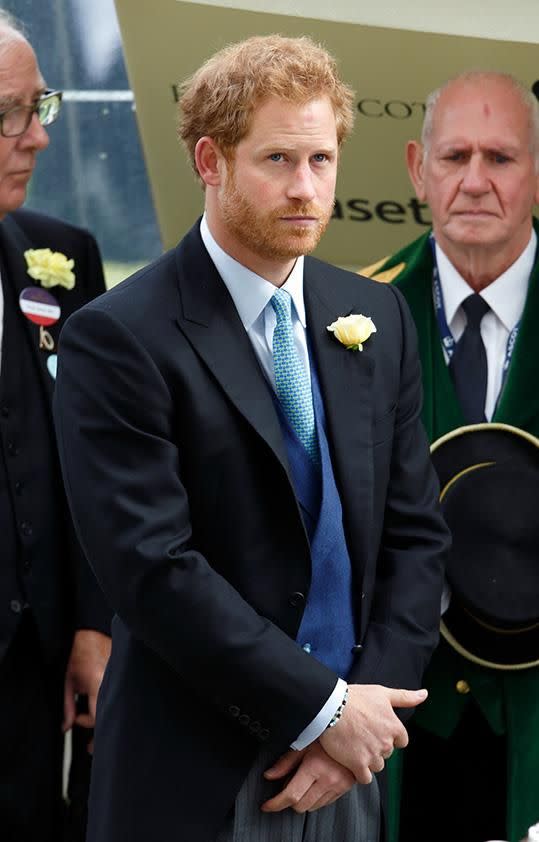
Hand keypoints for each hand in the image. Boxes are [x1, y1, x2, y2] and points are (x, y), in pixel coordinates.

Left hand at [63, 629, 110, 751]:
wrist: (90, 634)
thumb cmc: (78, 654)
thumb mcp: (68, 683)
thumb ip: (67, 707)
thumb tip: (66, 727)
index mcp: (98, 686)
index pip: (97, 717)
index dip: (88, 727)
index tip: (83, 733)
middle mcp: (112, 683)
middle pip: (110, 716)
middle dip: (99, 730)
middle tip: (91, 745)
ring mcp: (119, 679)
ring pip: (115, 707)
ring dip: (103, 715)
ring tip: (89, 718)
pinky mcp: (123, 677)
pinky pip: (118, 696)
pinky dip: (110, 704)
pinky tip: (103, 705)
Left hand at [261, 743, 355, 813]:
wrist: (349, 733)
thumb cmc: (324, 735)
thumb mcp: (302, 744)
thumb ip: (285, 763)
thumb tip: (268, 776)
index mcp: (315, 766)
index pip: (292, 795)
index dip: (276, 803)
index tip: (267, 806)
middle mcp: (328, 779)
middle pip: (300, 805)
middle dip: (289, 800)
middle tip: (288, 785)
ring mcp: (338, 786)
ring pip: (312, 807)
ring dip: (303, 800)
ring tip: (303, 782)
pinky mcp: (344, 789)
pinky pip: (324, 804)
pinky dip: (315, 799)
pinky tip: (313, 785)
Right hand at [319, 684, 427, 783]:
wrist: (331, 707)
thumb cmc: (355, 698)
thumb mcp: (382, 693)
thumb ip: (405, 697)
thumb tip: (424, 694)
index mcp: (395, 727)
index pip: (401, 741)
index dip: (389, 737)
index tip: (376, 730)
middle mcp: (386, 743)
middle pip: (387, 753)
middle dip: (376, 747)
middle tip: (362, 735)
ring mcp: (373, 755)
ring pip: (377, 766)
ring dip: (368, 759)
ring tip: (354, 746)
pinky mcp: (358, 765)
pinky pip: (365, 778)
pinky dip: (359, 772)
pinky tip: (351, 759)